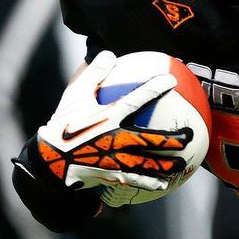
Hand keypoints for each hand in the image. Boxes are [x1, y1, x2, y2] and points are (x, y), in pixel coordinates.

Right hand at [34, 51, 192, 201]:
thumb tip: (109, 53)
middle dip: (173, 138)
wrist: (47, 162)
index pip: (135, 99)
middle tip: (192, 134)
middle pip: (150, 139)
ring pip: (147, 163)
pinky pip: (134, 180)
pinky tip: (163, 185)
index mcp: (107, 117)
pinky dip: (150, 183)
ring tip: (184, 164)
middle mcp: (115, 139)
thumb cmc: (62, 126)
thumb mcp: (74, 96)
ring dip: (167, 164)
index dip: (154, 89)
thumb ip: (93, 74)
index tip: (172, 80)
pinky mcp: (110, 175)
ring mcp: (114, 160)